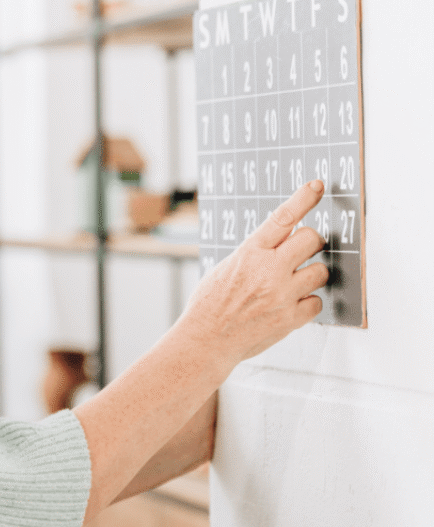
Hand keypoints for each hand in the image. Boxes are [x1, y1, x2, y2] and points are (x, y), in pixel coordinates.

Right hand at [181, 180, 328, 366]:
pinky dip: (306, 303)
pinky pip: (317, 302)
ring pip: (321, 271)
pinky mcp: (291, 318)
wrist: (206, 340)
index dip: (303, 199)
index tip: (317, 186)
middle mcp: (268, 270)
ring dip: (311, 274)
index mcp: (249, 253)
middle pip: (312, 239)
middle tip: (304, 251)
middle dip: (311, 242)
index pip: (282, 218)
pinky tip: (290, 305)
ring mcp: (282, 294)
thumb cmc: (209, 305)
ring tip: (292, 283)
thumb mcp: (225, 267)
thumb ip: (254, 253)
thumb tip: (280, 242)